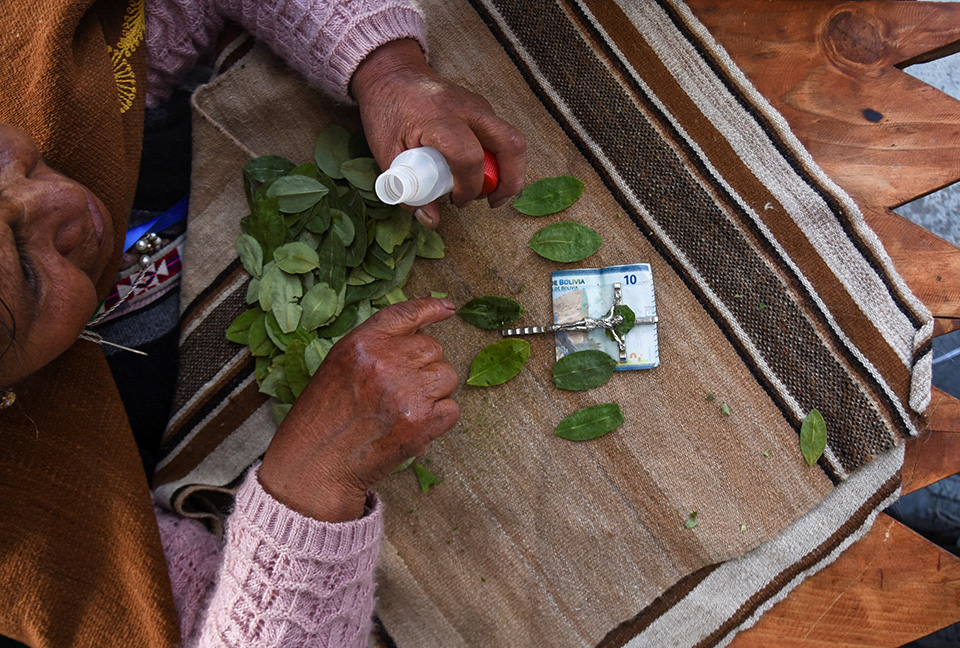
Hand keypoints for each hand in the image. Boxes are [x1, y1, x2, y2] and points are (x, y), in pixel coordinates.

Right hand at [258, 298, 459, 521]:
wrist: (316, 467)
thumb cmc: (322, 419)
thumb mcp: (338, 366)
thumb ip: (375, 346)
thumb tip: (419, 332)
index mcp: (361, 343)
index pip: (407, 314)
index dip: (431, 308)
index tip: (448, 308)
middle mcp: (385, 362)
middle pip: (433, 347)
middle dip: (425, 365)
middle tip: (402, 389)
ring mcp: (406, 391)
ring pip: (447, 376)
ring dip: (435, 391)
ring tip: (405, 408)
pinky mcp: (422, 422)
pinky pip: (452, 409)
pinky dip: (439, 419)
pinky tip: (413, 426)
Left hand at [351, 39, 525, 228]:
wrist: (392, 74)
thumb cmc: (387, 112)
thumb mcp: (388, 155)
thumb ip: (408, 190)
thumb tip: (431, 220)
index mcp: (438, 118)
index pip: (469, 158)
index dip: (469, 188)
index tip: (456, 200)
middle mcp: (468, 109)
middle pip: (510, 146)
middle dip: (510, 182)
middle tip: (493, 202)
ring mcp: (480, 106)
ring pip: (513, 141)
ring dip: (508, 172)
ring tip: (487, 191)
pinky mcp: (484, 109)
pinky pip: (502, 137)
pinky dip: (499, 160)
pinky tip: (479, 173)